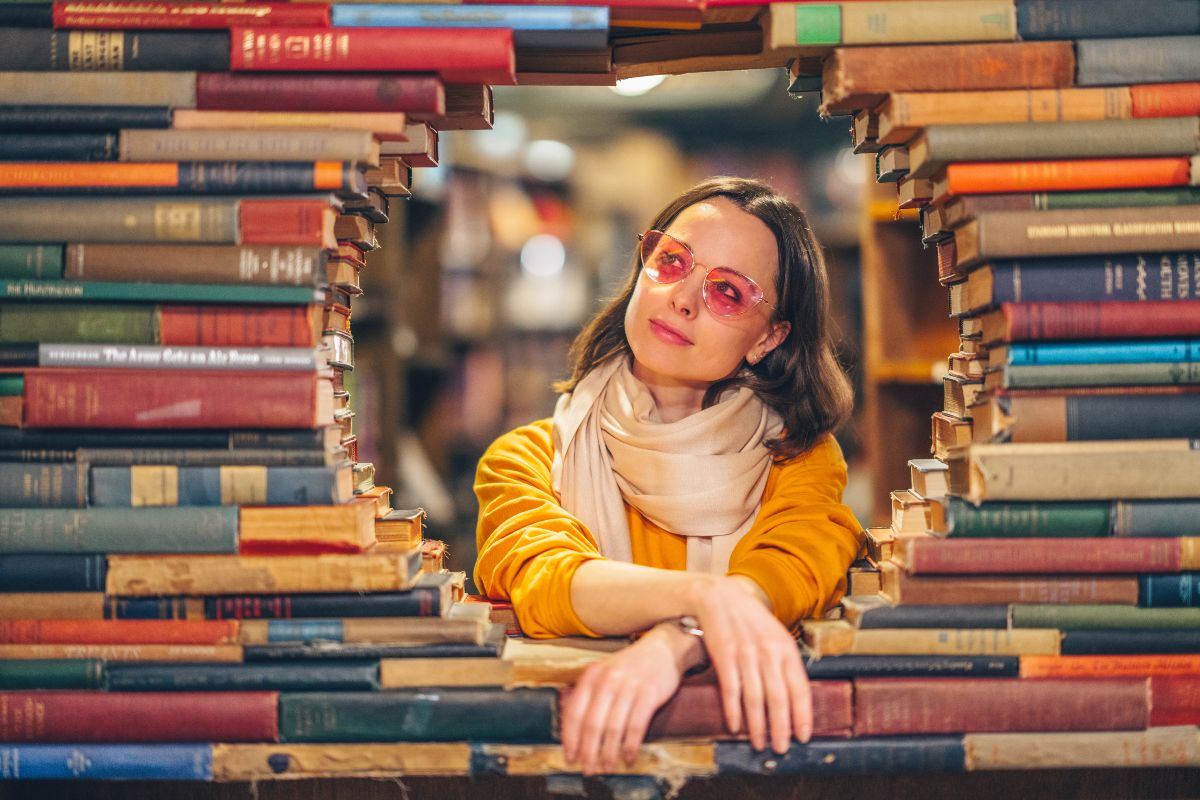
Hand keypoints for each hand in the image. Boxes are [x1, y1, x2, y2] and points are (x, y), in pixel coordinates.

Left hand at [560, 628, 689, 773]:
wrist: (662, 649)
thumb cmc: (630, 667)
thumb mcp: (604, 673)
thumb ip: (589, 696)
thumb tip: (573, 731)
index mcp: (591, 676)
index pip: (574, 713)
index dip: (570, 739)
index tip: (569, 757)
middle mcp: (607, 680)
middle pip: (592, 724)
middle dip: (588, 752)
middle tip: (588, 770)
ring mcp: (628, 686)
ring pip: (613, 728)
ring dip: (609, 753)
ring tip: (607, 767)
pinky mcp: (648, 693)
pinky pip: (636, 727)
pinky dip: (630, 746)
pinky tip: (629, 758)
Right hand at [689, 575, 811, 752]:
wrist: (719, 597)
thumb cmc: (750, 620)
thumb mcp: (776, 635)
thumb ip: (786, 662)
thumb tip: (797, 695)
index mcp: (786, 648)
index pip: (800, 688)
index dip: (802, 715)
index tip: (803, 737)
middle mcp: (769, 652)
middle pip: (778, 698)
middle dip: (781, 727)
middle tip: (780, 748)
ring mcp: (746, 653)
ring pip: (755, 697)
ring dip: (758, 725)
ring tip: (759, 744)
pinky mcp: (724, 655)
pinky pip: (731, 689)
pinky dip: (733, 710)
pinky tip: (735, 726)